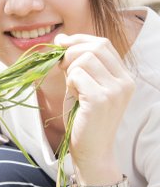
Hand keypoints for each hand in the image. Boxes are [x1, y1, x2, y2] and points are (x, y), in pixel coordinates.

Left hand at [55, 33, 134, 184]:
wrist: (91, 149)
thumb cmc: (84, 114)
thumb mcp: (82, 82)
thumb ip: (75, 60)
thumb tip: (60, 37)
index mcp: (124, 75)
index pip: (103, 43)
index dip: (79, 39)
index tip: (62, 44)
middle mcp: (125, 82)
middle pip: (94, 47)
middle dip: (71, 52)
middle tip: (62, 67)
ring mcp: (115, 91)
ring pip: (84, 58)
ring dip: (70, 70)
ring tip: (73, 87)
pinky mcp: (101, 100)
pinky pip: (77, 74)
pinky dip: (70, 82)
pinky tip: (74, 95)